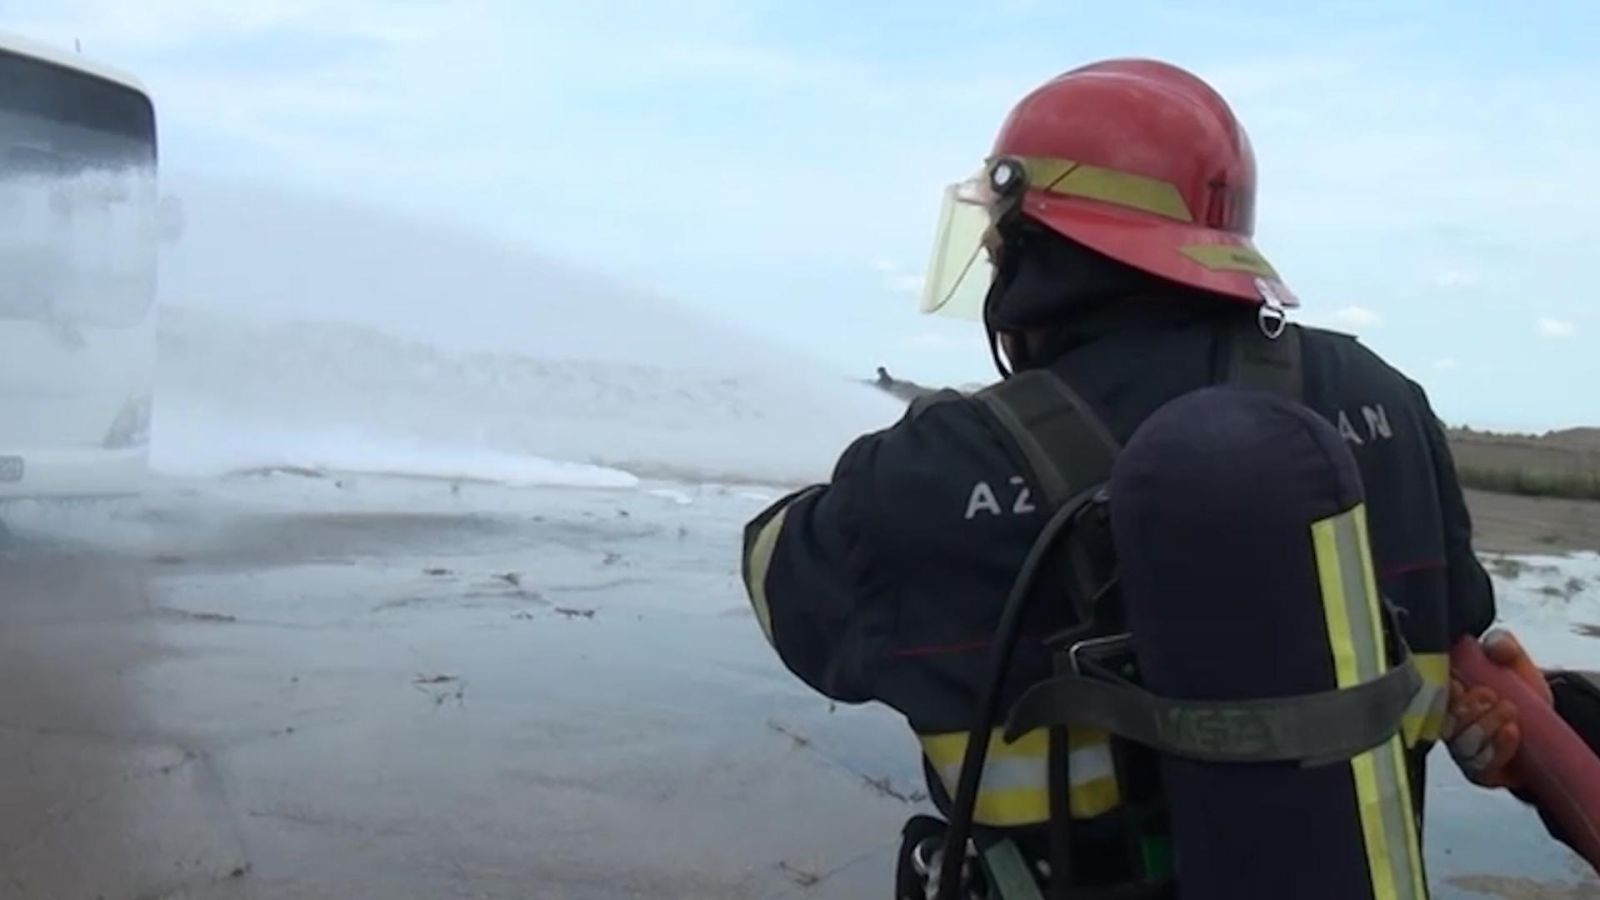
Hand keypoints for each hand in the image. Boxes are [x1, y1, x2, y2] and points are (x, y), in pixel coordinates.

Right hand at [1446, 629, 1552, 788]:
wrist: (1545, 725)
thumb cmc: (1519, 689)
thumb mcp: (1512, 659)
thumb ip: (1502, 644)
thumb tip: (1495, 647)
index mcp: (1443, 689)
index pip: (1424, 691)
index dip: (1438, 690)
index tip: (1458, 683)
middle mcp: (1444, 720)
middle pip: (1440, 721)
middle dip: (1466, 709)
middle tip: (1491, 695)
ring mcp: (1458, 747)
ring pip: (1458, 743)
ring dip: (1483, 727)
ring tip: (1510, 711)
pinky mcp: (1476, 770)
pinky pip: (1478, 765)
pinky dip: (1496, 747)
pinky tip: (1511, 732)